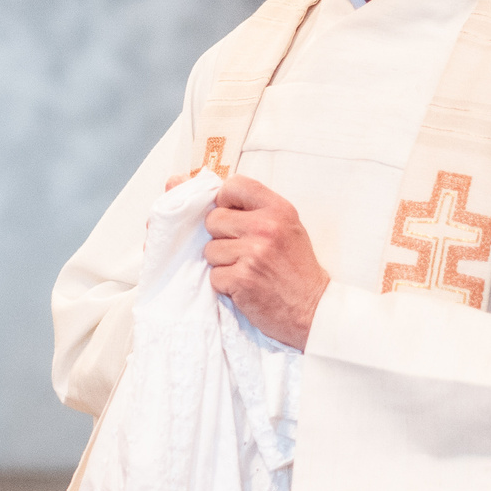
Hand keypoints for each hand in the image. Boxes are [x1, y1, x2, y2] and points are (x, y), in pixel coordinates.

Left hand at [203, 175, 328, 348]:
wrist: (314, 309)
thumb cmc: (294, 267)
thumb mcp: (283, 226)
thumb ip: (245, 205)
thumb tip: (177, 181)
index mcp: (277, 209)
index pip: (232, 185)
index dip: (224, 201)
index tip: (233, 217)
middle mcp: (266, 227)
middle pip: (214, 219)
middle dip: (221, 237)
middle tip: (243, 251)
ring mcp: (253, 253)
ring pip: (210, 250)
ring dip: (223, 263)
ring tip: (247, 270)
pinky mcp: (242, 279)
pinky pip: (214, 275)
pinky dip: (225, 284)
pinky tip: (245, 286)